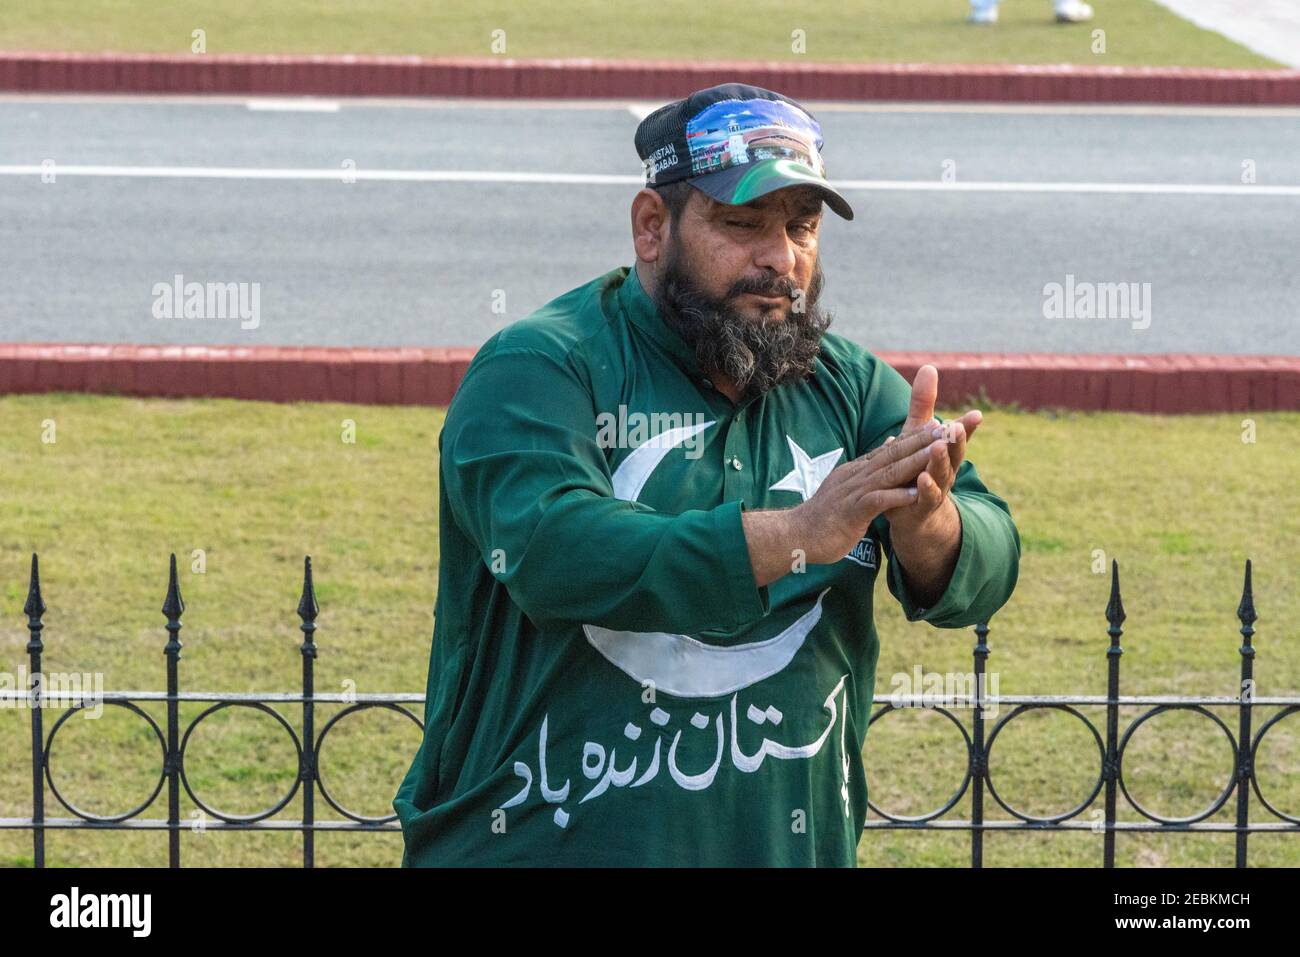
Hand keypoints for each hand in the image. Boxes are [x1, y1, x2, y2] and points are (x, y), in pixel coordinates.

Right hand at [785, 424, 947, 564]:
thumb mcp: (848, 486)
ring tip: (939, 451)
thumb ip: (868, 468)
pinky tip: (916, 493)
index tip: (940, 424)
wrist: (796, 535)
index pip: (891, 449)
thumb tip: (888, 445)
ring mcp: (853, 492)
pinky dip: (897, 496)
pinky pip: (877, 502)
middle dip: (922, 440)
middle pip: (894, 454)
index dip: (916, 437)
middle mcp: (857, 476)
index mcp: (858, 470)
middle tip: (948, 427)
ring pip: (889, 473)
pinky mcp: (851, 512)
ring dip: (916, 462)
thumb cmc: (824, 515)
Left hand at [882, 365, 982, 529]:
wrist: (914, 514)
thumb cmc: (917, 468)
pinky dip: (924, 488)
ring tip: (937, 447)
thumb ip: (923, 405)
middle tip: (957, 426)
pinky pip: (924, 497)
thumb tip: (928, 367)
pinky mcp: (920, 505)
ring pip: (940, 474)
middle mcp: (945, 470)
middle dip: (957, 441)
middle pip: (954, 454)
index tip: (975, 414)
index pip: (957, 437)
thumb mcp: (918, 435)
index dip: (965, 427)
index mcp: (945, 452)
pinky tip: (921, 478)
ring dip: (939, 461)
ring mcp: (935, 489)